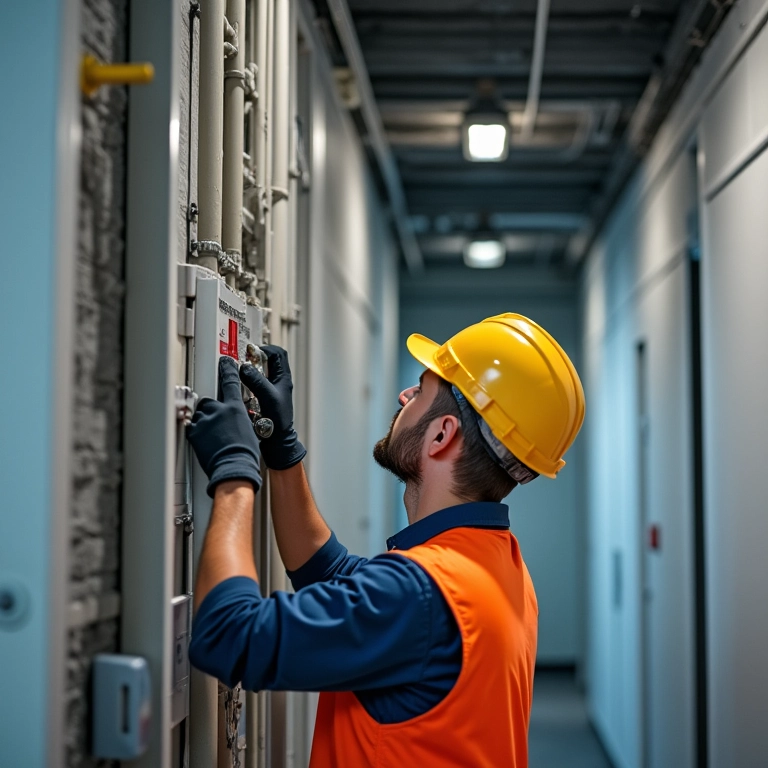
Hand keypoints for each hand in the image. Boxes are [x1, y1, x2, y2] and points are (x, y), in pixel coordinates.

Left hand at [187, 357, 262, 496]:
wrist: (233, 467)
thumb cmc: (245, 452)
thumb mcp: (250, 428)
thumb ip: (239, 418)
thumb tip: (235, 418)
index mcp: (235, 408)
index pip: (230, 382)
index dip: (227, 370)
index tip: (225, 362)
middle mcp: (218, 410)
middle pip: (209, 400)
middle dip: (211, 408)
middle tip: (217, 421)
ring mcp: (204, 420)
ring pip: (200, 414)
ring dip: (204, 420)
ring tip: (212, 435)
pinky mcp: (193, 431)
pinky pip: (192, 426)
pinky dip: (197, 432)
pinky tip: (206, 441)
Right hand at [238, 345, 306, 469]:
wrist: (277, 441)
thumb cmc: (278, 421)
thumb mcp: (267, 397)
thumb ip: (257, 380)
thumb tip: (245, 367)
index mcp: (284, 378)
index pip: (278, 354)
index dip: (265, 349)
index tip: (252, 352)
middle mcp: (278, 382)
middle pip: (268, 361)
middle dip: (255, 358)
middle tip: (244, 360)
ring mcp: (271, 390)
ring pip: (260, 372)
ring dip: (250, 370)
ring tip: (241, 372)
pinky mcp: (263, 399)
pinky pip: (254, 385)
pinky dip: (247, 383)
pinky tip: (240, 387)